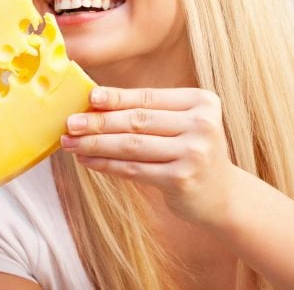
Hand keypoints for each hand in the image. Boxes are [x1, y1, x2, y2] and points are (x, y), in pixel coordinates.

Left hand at [60, 86, 236, 225]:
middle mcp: (201, 125)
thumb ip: (149, 112)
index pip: (149, 98)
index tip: (88, 97)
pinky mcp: (181, 179)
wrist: (223, 196)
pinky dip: (106, 165)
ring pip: (131, 145)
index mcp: (202, 102)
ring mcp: (194, 153)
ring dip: (96, 144)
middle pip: (138, 121)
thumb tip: (95, 104)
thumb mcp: (182, 125)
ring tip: (71, 143)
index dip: (116, 97)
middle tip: (70, 123)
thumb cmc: (192, 152)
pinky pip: (134, 169)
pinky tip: (87, 161)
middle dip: (99, 122)